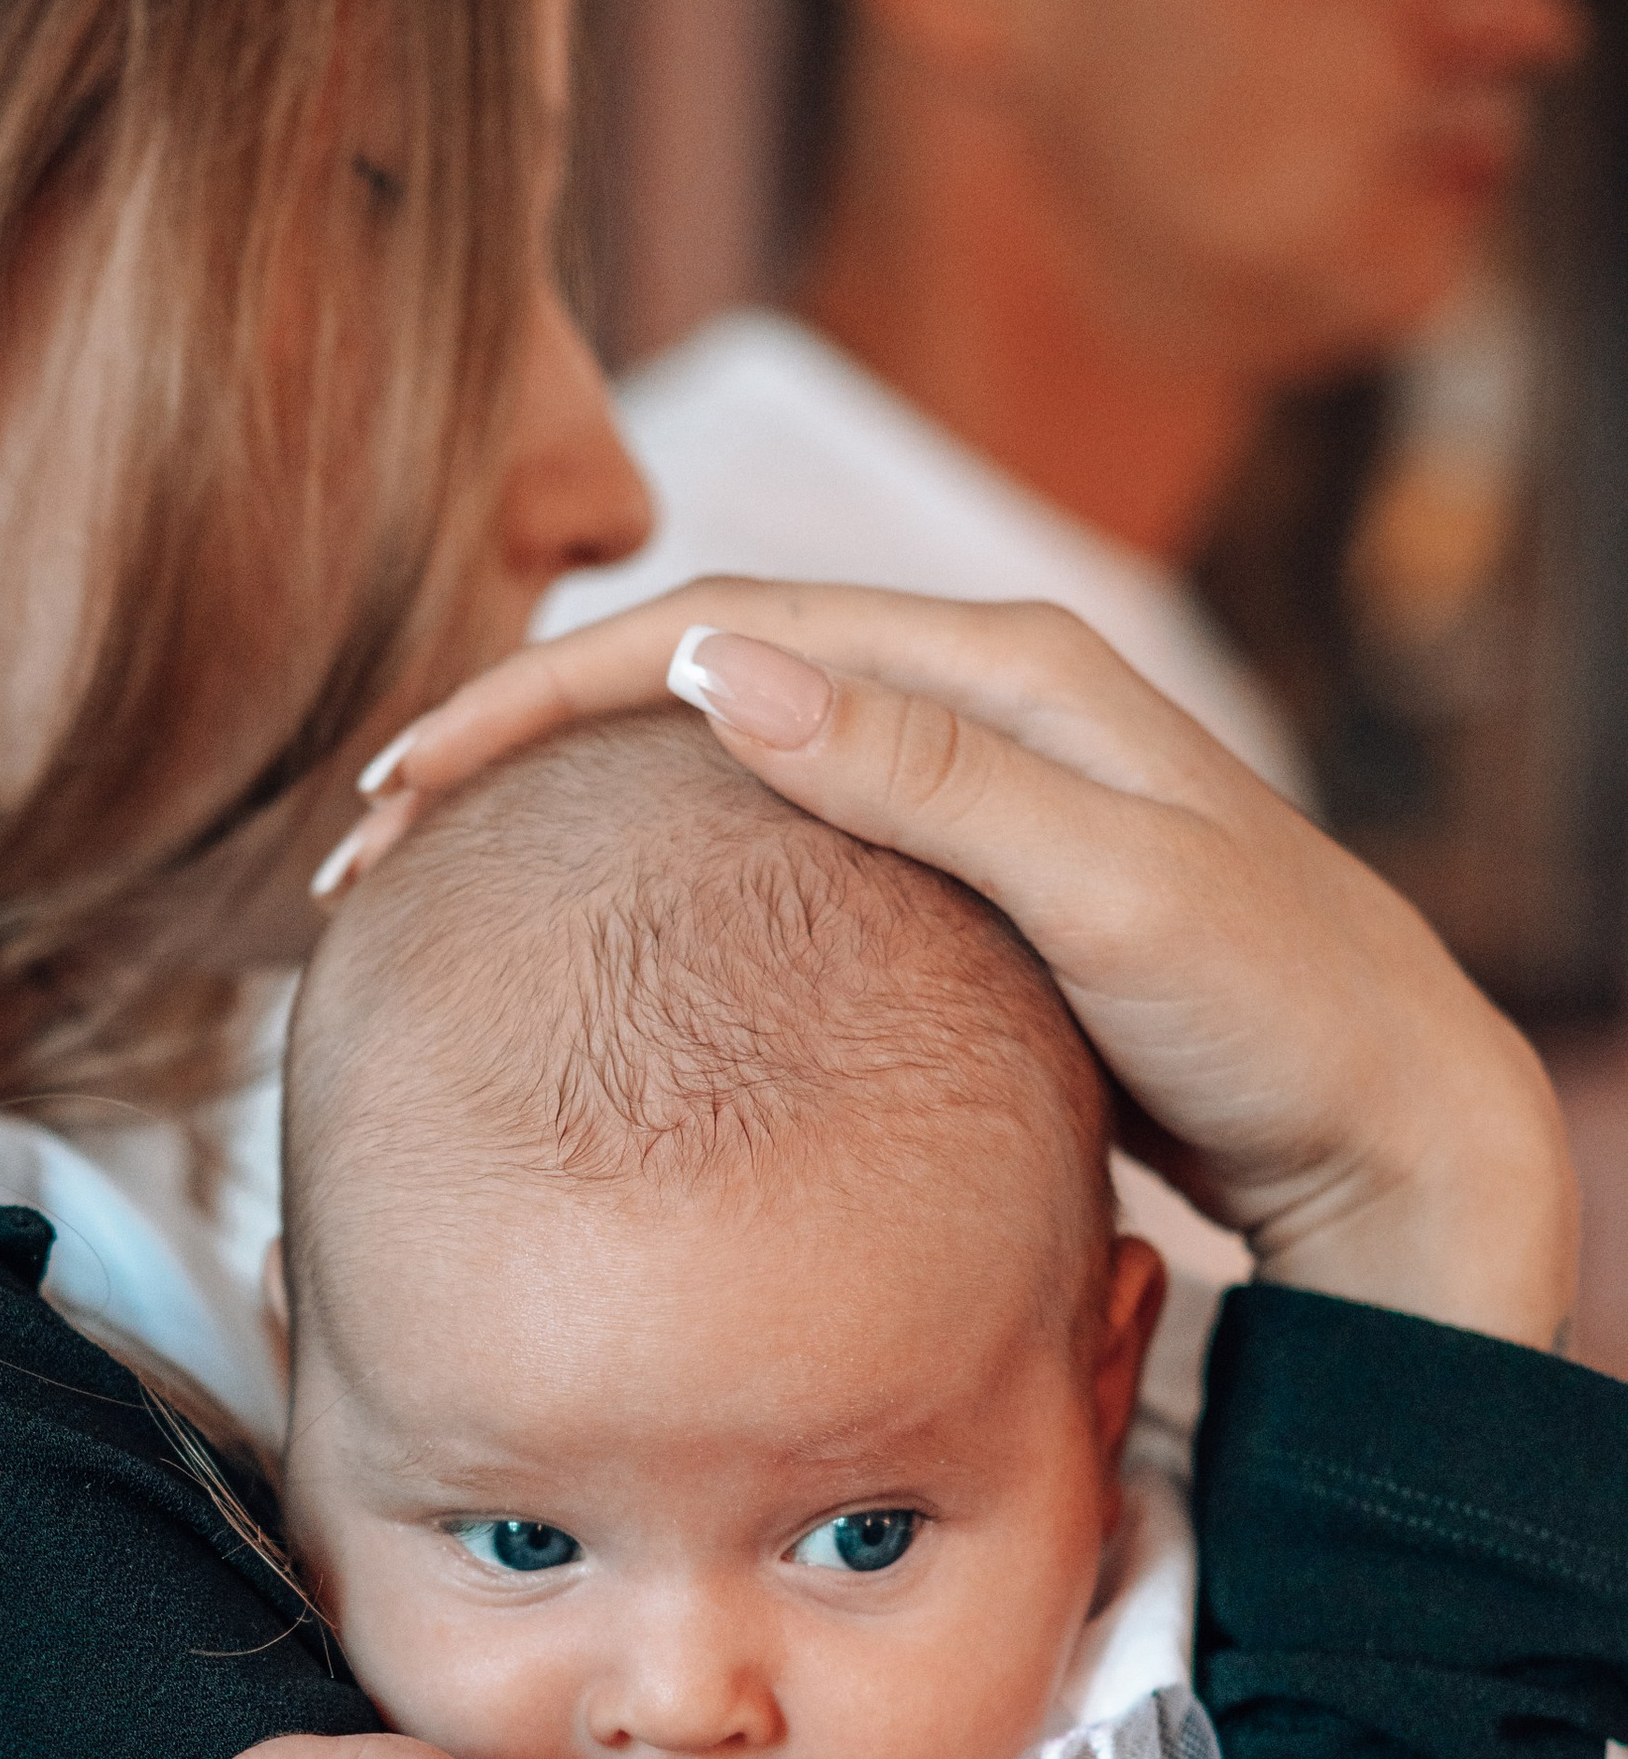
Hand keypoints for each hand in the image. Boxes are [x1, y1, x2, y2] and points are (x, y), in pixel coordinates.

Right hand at [329, 587, 1573, 1351]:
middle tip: (368, 839)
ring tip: (436, 876)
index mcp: (1000, 667)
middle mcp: (973, 706)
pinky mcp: (961, 887)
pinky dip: (660, 870)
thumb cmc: (1279, 1014)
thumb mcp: (1112, 893)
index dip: (535, 701)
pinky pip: (775, 849)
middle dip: (513, 746)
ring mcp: (965, 795)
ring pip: (722, 764)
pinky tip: (598, 933)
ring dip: (570, 807)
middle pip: (692, 680)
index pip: (715, 633)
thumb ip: (931, 780)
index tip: (402, 781)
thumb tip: (721, 668)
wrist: (1389, 1125)